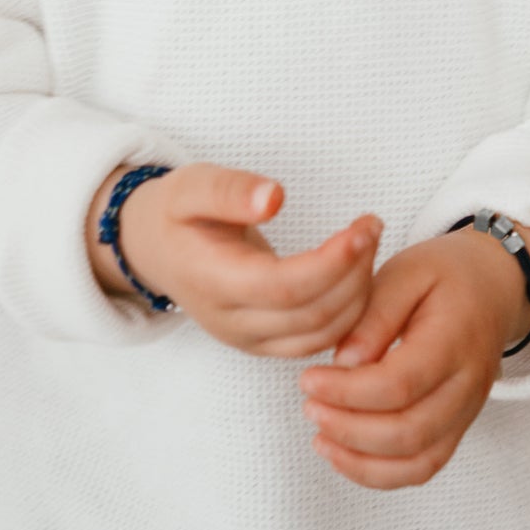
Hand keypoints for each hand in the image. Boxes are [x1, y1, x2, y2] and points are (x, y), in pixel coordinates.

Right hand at [88, 163, 381, 357]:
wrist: (157, 250)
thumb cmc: (178, 214)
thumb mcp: (192, 186)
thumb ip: (230, 191)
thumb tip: (275, 198)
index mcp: (212, 282)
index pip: (283, 288)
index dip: (331, 263)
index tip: (362, 228)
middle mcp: (231, 322)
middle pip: (311, 315)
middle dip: (354, 272)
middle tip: (372, 226)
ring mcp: (249, 340)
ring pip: (322, 335)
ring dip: (358, 292)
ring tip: (368, 242)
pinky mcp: (266, 343)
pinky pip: (319, 340)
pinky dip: (349, 311)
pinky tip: (358, 270)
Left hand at [297, 230, 525, 489]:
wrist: (494, 286)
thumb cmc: (446, 274)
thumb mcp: (406, 271)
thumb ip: (376, 314)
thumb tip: (344, 363)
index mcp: (455, 338)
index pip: (400, 384)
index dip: (348, 392)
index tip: (308, 379)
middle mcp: (468, 384)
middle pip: (409, 431)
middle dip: (349, 428)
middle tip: (309, 406)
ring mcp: (467, 411)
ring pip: (418, 461)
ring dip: (362, 459)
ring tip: (321, 437)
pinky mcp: (458, 426)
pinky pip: (424, 466)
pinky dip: (382, 473)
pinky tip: (344, 453)